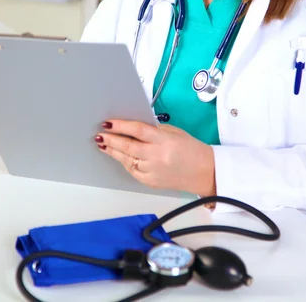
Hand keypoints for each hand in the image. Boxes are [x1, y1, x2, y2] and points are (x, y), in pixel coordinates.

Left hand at [95, 120, 215, 195]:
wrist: (205, 172)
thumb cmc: (192, 150)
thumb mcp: (174, 133)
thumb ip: (154, 131)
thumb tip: (133, 128)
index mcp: (163, 140)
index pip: (136, 130)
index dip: (120, 126)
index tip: (108, 123)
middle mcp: (156, 156)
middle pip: (128, 146)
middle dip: (111, 140)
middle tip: (100, 135)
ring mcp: (152, 171)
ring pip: (127, 160)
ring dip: (113, 151)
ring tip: (103, 144)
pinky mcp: (151, 182)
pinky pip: (133, 170)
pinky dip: (125, 162)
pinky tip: (118, 156)